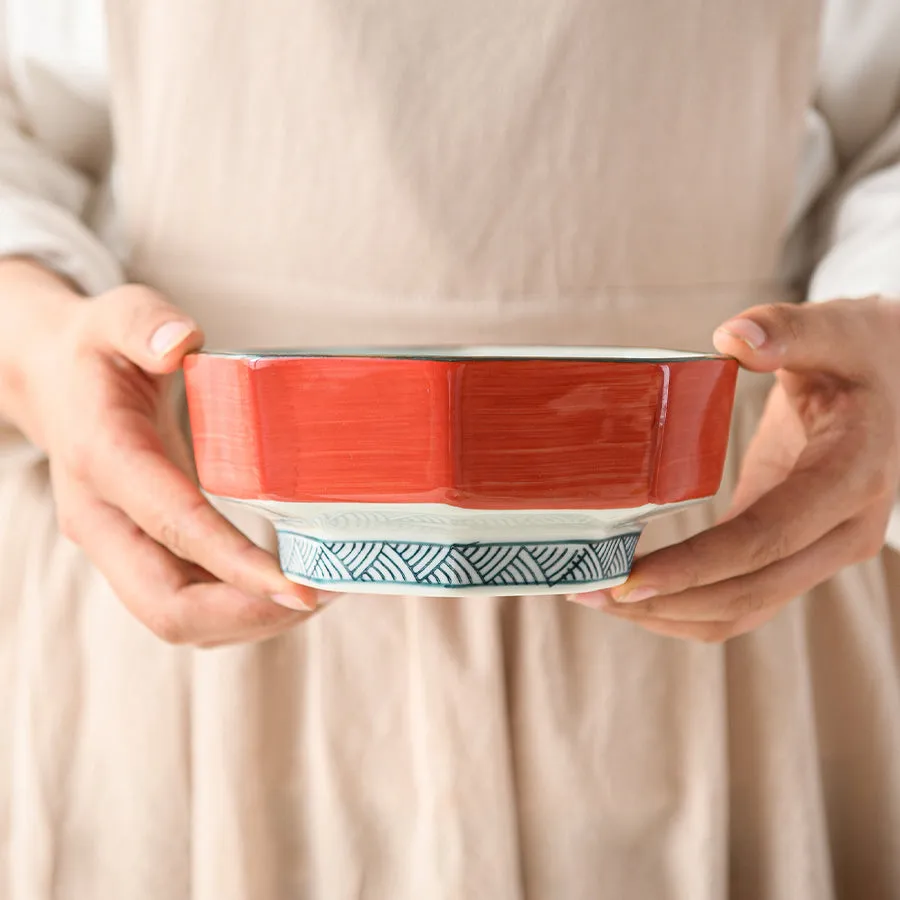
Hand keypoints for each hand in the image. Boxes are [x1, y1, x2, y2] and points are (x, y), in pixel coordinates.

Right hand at [12, 272, 322, 646]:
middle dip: (248, 615)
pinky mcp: (141, 554)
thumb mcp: (115, 315)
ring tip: (321, 593)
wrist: (55, 384)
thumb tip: (182, 344)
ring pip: (179, 617)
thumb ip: (145, 324)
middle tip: (322, 594)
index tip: (297, 586)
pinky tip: (287, 585)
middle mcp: (102, 521)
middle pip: (168, 606)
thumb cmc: (95, 351)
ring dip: (250, 620)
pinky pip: (188, 602)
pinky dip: (239, 607)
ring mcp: (119, 546)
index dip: (235, 563)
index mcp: (102, 460)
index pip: (173, 526)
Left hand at [571, 298, 899, 641]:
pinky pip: (744, 596)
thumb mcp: (836, 330)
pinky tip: (640, 591)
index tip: (627, 579)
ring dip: (670, 614)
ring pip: (745, 609)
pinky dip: (690, 603)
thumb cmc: (866, 353)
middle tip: (588, 591)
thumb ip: (789, 331)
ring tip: (598, 598)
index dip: (694, 567)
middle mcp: (845, 529)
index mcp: (852, 476)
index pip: (765, 538)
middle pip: (749, 591)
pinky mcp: (796, 550)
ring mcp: (824, 549)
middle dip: (666, 602)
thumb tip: (735, 336)